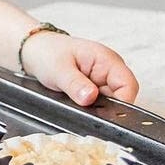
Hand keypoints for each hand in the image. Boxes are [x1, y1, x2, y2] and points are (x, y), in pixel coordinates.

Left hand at [20, 31, 138, 106]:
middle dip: (106, 108)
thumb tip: (91, 97)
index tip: (104, 113)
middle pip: (122, 97)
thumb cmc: (48, 53)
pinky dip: (91, 107)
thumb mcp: (58, 69)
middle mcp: (109, 70)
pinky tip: (77, 103)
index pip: (128, 85)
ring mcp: (103, 80)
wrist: (36, 51)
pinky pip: (100, 103)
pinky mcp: (95, 88)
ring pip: (111, 103)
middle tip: (84, 108)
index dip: (122, 102)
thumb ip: (75, 84)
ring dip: (97, 108)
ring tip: (75, 101)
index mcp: (106, 59)